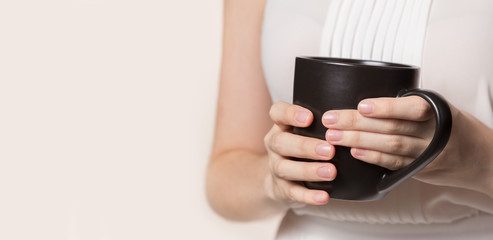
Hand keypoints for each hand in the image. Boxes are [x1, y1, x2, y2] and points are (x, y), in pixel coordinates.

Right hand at [263, 102, 335, 206]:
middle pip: (281, 142)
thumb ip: (322, 124)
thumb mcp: (304, 132)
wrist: (281, 180)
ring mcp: (276, 167)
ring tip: (331, 172)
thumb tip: (357, 115)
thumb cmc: (301, 149)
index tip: (309, 118)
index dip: (290, 114)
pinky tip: (324, 196)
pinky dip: (308, 196)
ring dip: (309, 170)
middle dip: (305, 146)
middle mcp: (275, 145)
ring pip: (286, 168)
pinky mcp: (282, 189)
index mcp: (281, 126)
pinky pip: (292, 193)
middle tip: (329, 150)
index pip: (277, 112)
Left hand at [321, 96, 472, 186]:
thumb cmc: (445, 123)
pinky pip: (393, 164)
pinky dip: (372, 158)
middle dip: (357, 123)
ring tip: (334, 136)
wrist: (473, 155)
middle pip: (392, 127)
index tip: (362, 105)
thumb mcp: (435, 106)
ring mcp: (425, 153)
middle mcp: (432, 133)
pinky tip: (354, 153)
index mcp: (437, 111)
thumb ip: (405, 102)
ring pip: (389, 146)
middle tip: (331, 120)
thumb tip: (360, 94)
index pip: (413, 108)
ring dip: (358, 141)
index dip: (387, 107)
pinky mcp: (417, 169)